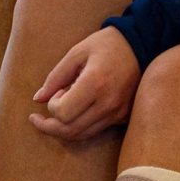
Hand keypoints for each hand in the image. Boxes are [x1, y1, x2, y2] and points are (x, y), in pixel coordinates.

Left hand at [28, 27, 140, 142]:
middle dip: (49, 127)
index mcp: (95, 84)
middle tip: (38, 118)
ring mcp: (117, 113)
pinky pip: (95, 131)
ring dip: (63, 129)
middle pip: (70, 131)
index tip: (57, 91)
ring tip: (54, 116)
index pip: (63, 114)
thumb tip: (38, 99)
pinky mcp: (123, 117)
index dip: (52, 106)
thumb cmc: (106, 44)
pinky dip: (79, 127)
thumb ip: (55, 77)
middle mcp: (107, 104)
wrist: (142, 45)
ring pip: (82, 135)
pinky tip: (75, 113)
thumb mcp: (76, 52)